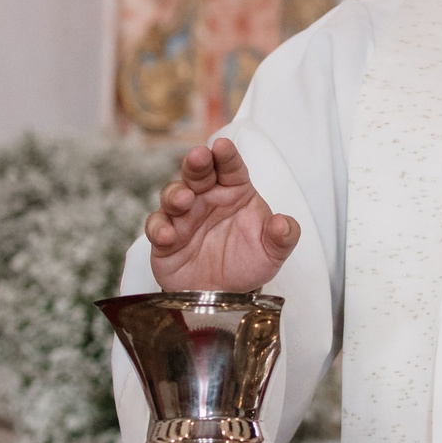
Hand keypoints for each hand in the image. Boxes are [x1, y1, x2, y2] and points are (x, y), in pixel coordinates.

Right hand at [144, 137, 300, 292]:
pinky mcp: (165, 238)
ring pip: (173, 195)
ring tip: (184, 200)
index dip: (226, 156)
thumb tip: (284, 224)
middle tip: (198, 157)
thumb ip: (283, 237)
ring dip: (176, 194)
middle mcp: (207, 199)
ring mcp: (183, 216)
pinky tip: (167, 235)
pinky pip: (157, 226)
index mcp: (235, 192)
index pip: (231, 168)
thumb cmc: (247, 263)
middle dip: (197, 163)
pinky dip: (159, 228)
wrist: (223, 296)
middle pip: (198, 173)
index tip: (223, 146)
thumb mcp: (272, 253)